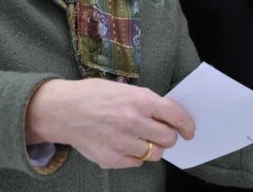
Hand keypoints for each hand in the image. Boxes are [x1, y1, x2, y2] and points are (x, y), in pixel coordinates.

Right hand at [25, 78, 193, 168]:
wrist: (63, 110)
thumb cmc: (93, 95)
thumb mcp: (124, 89)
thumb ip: (147, 102)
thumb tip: (168, 115)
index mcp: (140, 100)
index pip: (176, 116)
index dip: (187, 125)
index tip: (189, 131)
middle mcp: (134, 122)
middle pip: (168, 138)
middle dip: (169, 136)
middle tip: (162, 133)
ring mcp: (122, 142)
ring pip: (155, 154)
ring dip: (153, 147)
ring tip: (141, 139)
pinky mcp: (111, 159)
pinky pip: (136, 163)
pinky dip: (136, 156)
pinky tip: (125, 145)